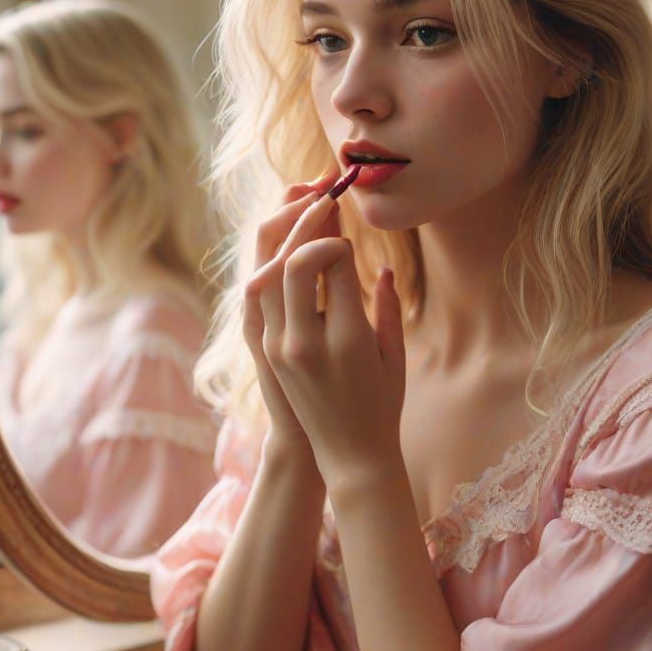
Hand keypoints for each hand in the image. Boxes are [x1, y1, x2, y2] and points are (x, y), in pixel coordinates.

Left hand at [247, 184, 406, 489]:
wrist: (345, 456)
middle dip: (305, 220)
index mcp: (345, 341)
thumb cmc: (382, 407)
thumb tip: (380, 268)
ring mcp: (276, 346)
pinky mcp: (263, 349)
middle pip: (290, 261)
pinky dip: (267, 259)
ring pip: (264, 273)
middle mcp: (302, 341)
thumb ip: (386, 307)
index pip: (329, 264)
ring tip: (298, 202)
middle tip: (322, 194)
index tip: (345, 218)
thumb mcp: (394, 356)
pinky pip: (256, 292)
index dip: (337, 233)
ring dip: (280, 232)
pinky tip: (282, 240)